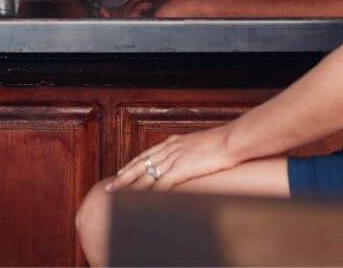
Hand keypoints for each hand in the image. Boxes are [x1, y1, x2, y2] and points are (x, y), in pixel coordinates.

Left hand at [107, 126, 237, 192]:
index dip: (132, 164)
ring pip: (145, 175)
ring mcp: (173, 160)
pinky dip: (150, 193)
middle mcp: (169, 150)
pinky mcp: (181, 170)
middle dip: (124, 176)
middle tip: (111, 185)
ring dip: (131, 187)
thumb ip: (187, 150)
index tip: (121, 171)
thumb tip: (185, 157)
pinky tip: (143, 201)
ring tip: (119, 195)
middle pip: (140, 164)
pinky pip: (161, 184)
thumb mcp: (197, 143)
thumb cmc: (220, 143)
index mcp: (172, 142)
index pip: (146, 154)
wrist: (230, 140)